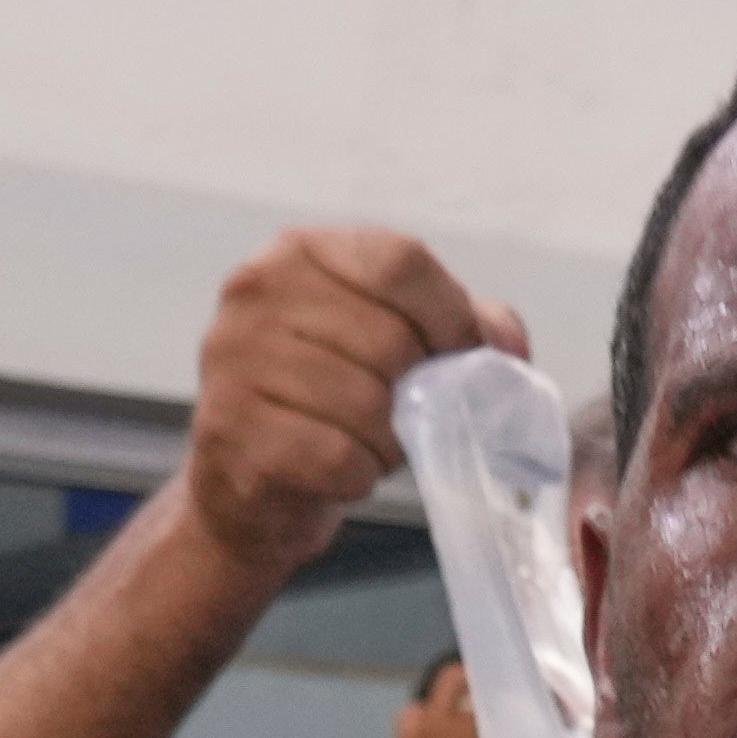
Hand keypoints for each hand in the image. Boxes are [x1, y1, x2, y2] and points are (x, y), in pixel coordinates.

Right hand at [184, 226, 521, 593]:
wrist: (246, 486)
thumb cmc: (328, 405)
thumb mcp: (392, 343)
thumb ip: (458, 324)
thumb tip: (505, 342)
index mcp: (300, 252)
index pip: (400, 262)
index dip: (449, 315)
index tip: (462, 355)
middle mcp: (257, 292)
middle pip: (389, 337)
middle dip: (417, 392)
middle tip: (405, 416)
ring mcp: (234, 358)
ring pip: (365, 403)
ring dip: (387, 440)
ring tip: (367, 443)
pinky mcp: (231, 429)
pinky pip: (336, 455)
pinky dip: (356, 475)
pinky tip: (338, 471)